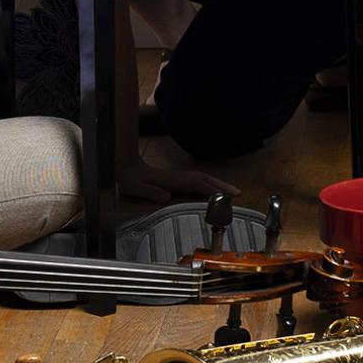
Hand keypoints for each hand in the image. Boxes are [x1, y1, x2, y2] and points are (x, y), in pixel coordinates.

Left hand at [117, 158, 238, 204]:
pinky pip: (197, 181)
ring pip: (202, 178)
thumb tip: (165, 196)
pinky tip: (213, 190)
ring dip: (217, 184)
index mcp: (170, 181)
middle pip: (204, 179)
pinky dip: (209, 184)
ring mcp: (177, 177)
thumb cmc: (129, 179)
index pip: (195, 184)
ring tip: (232, 192)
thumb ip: (150, 192)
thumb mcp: (135, 187)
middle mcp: (176, 177)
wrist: (124, 166)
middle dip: (221, 185)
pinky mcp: (175, 179)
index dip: (210, 189)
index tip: (223, 195)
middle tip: (237, 193)